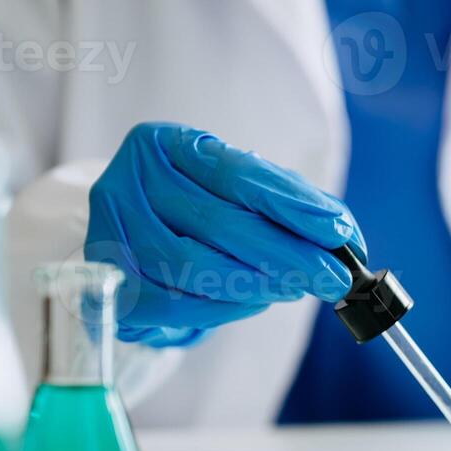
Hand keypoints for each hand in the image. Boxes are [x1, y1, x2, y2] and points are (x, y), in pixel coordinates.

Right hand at [86, 123, 365, 346]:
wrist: (130, 237)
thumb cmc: (193, 206)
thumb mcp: (232, 188)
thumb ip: (283, 200)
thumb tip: (342, 234)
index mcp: (162, 144)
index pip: (236, 174)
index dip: (292, 205)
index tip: (339, 232)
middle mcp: (128, 182)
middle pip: (219, 224)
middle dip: (288, 255)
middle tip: (334, 277)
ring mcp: (111, 232)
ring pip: (195, 267)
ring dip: (258, 284)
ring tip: (297, 288)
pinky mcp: (108, 282)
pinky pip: (176, 302)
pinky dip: (226, 306)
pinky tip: (258, 300)